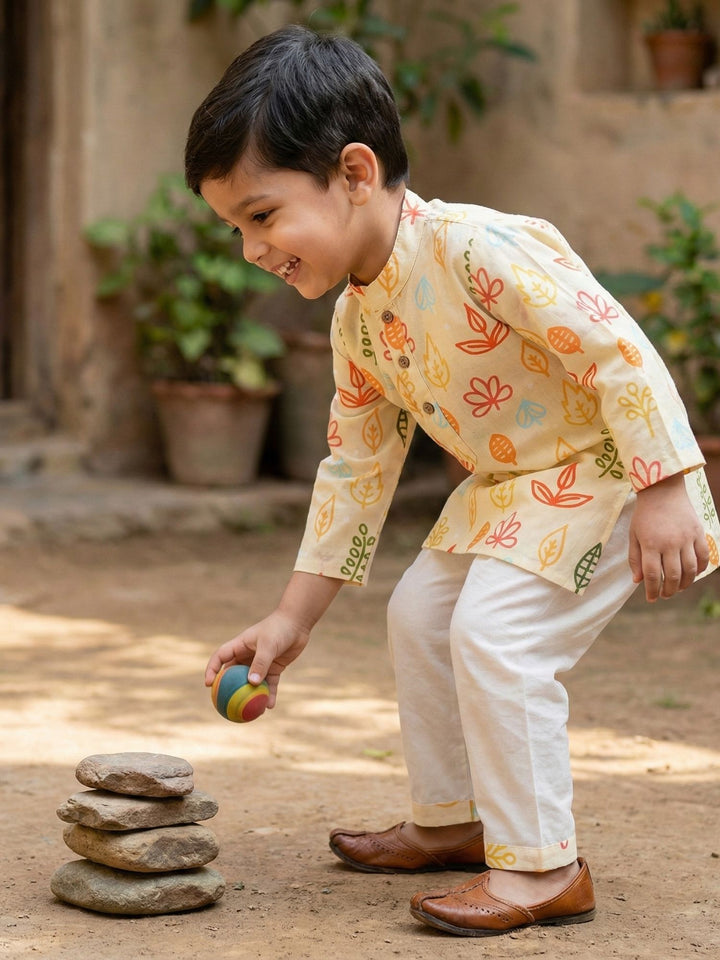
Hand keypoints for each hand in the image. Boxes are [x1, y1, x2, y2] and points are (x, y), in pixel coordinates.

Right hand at [204, 610, 309, 708]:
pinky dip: (269, 695)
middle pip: (233, 675)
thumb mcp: (268, 645)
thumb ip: (260, 663)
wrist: (297, 623)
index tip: (208, 685)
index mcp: (240, 646)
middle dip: (228, 690)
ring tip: (249, 712)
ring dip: (250, 697)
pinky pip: (269, 685)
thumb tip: (251, 684)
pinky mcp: (274, 668)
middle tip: (225, 705)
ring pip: (251, 683)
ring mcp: (260, 663)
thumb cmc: (279, 629)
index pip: (220, 658)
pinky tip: (270, 707)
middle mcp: (248, 655)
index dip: (212, 670)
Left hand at [628, 472, 708, 600]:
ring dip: (685, 583)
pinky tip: (694, 574)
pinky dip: (701, 569)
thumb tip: (638, 581)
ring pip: (691, 569)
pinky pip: (704, 556)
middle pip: (673, 575)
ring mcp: (686, 538)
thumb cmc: (644, 514)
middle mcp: (670, 543)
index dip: (652, 590)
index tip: (651, 598)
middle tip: (665, 595)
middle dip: (669, 590)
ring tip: (678, 588)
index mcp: (650, 544)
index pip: (653, 575)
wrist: (662, 490)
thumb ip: (635, 558)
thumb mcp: (634, 535)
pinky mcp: (698, 532)